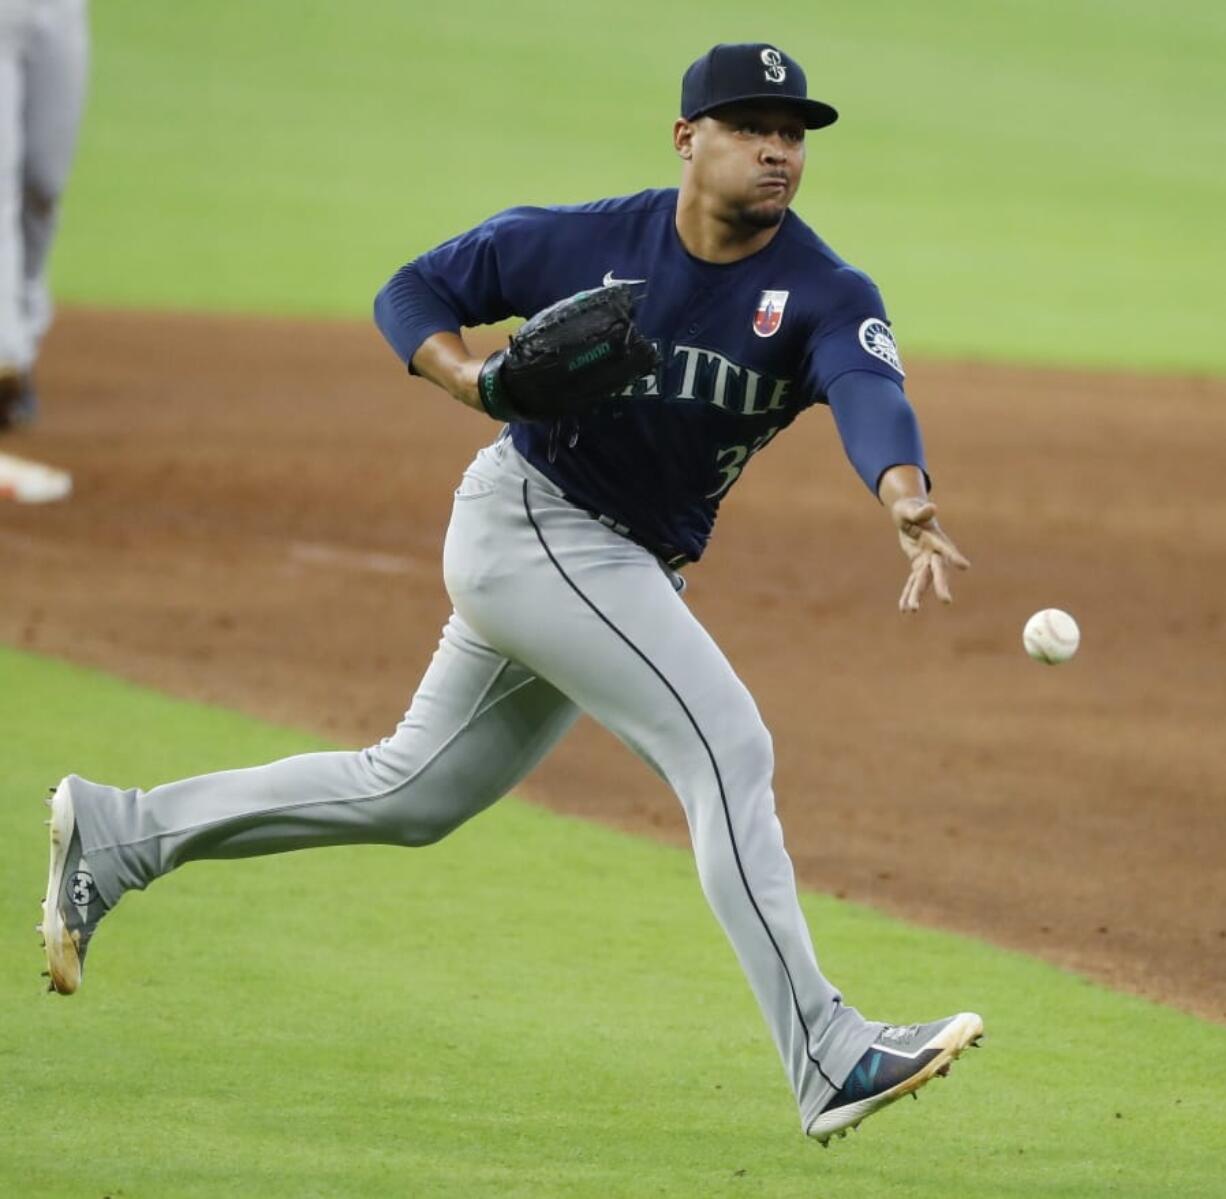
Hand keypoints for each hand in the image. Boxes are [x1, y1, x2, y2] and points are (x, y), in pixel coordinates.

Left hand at [891, 496, 969, 612]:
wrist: (909, 515)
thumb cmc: (911, 509)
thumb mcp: (911, 509)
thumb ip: (920, 511)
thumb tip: (931, 507)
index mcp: (935, 538)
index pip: (945, 549)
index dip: (954, 556)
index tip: (964, 566)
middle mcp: (934, 553)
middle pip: (937, 571)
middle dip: (940, 585)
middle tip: (946, 601)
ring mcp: (926, 561)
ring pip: (923, 581)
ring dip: (917, 595)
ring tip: (911, 610)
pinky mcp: (918, 565)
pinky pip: (913, 582)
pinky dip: (908, 594)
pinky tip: (904, 609)